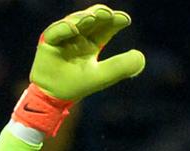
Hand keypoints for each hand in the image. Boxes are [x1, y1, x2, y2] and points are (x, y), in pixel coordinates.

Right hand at [30, 4, 145, 100]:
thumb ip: (120, 66)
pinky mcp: (48, 41)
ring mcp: (63, 37)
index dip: (115, 22)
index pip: (105, 28)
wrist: (53, 98)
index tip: (126, 20)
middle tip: (109, 14)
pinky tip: (74, 29)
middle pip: (90, 20)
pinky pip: (56, 32)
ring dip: (83, 18)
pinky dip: (64, 29)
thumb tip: (141, 56)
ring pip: (74, 22)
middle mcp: (78, 37)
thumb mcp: (102, 76)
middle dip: (100, 15)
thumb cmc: (77, 86)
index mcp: (91, 43)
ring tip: (93, 17)